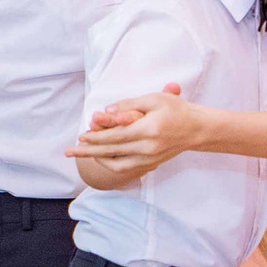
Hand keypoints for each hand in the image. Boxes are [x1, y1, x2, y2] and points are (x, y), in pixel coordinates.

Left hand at [67, 84, 200, 178]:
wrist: (197, 129)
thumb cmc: (176, 110)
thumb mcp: (154, 99)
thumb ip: (130, 105)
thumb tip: (107, 111)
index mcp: (148, 130)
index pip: (116, 135)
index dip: (96, 137)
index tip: (80, 136)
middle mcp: (148, 148)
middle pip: (111, 151)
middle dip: (88, 151)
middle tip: (69, 151)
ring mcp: (149, 159)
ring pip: (116, 163)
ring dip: (97, 159)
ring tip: (81, 155)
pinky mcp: (150, 164)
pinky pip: (125, 168)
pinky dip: (111, 164)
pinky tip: (100, 158)